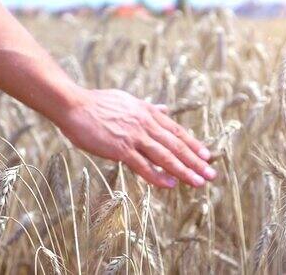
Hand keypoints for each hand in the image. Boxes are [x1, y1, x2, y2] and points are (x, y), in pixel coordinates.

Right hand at [56, 88, 215, 187]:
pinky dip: (158, 176)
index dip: (193, 145)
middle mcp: (145, 123)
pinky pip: (143, 165)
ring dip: (184, 170)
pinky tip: (170, 185)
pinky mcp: (120, 148)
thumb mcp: (128, 100)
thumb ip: (148, 107)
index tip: (206, 156)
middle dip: (195, 161)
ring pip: (165, 156)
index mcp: (148, 112)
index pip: (176, 131)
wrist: (74, 105)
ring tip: (198, 182)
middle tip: (211, 174)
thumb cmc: (97, 103)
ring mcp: (134, 136)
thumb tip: (164, 108)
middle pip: (176, 145)